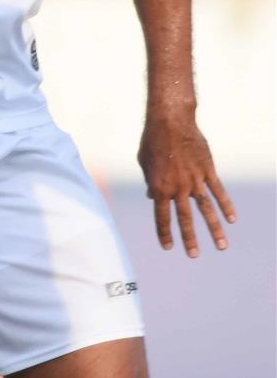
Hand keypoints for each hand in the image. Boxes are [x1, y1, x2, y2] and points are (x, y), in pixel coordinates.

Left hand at [137, 108, 234, 257]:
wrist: (170, 122)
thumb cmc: (152, 141)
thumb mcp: (144, 163)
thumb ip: (150, 182)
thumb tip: (151, 196)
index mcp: (159, 187)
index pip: (162, 216)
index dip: (164, 233)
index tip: (168, 247)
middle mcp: (178, 188)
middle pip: (185, 218)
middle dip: (189, 239)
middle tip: (193, 255)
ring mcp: (195, 180)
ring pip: (206, 210)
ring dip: (214, 230)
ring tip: (221, 247)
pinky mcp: (208, 171)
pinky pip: (218, 192)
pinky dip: (226, 206)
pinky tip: (232, 219)